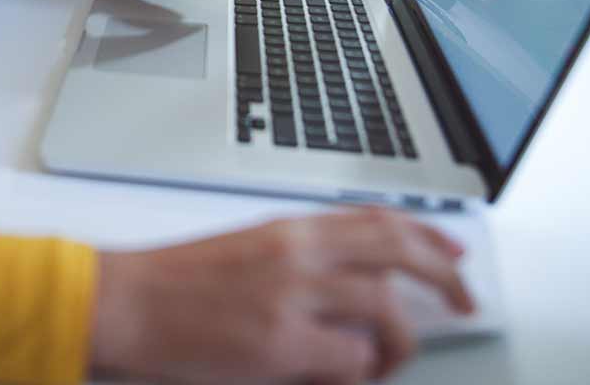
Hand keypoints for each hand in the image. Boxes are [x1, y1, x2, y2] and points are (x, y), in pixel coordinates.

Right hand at [90, 209, 474, 383]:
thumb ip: (298, 260)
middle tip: (464, 300)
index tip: (452, 253)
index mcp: (289, 228)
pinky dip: (355, 372)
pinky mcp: (282, 341)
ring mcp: (293, 295)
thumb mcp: (245, 250)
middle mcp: (298, 253)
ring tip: (381, 363)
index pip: (376, 219)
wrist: (125, 303)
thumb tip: (351, 282)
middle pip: (397, 251)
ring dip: (398, 342)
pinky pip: (353, 358)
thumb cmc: (174, 285)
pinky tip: (333, 376)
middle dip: (443, 276)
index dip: (425, 235)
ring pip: (386, 310)